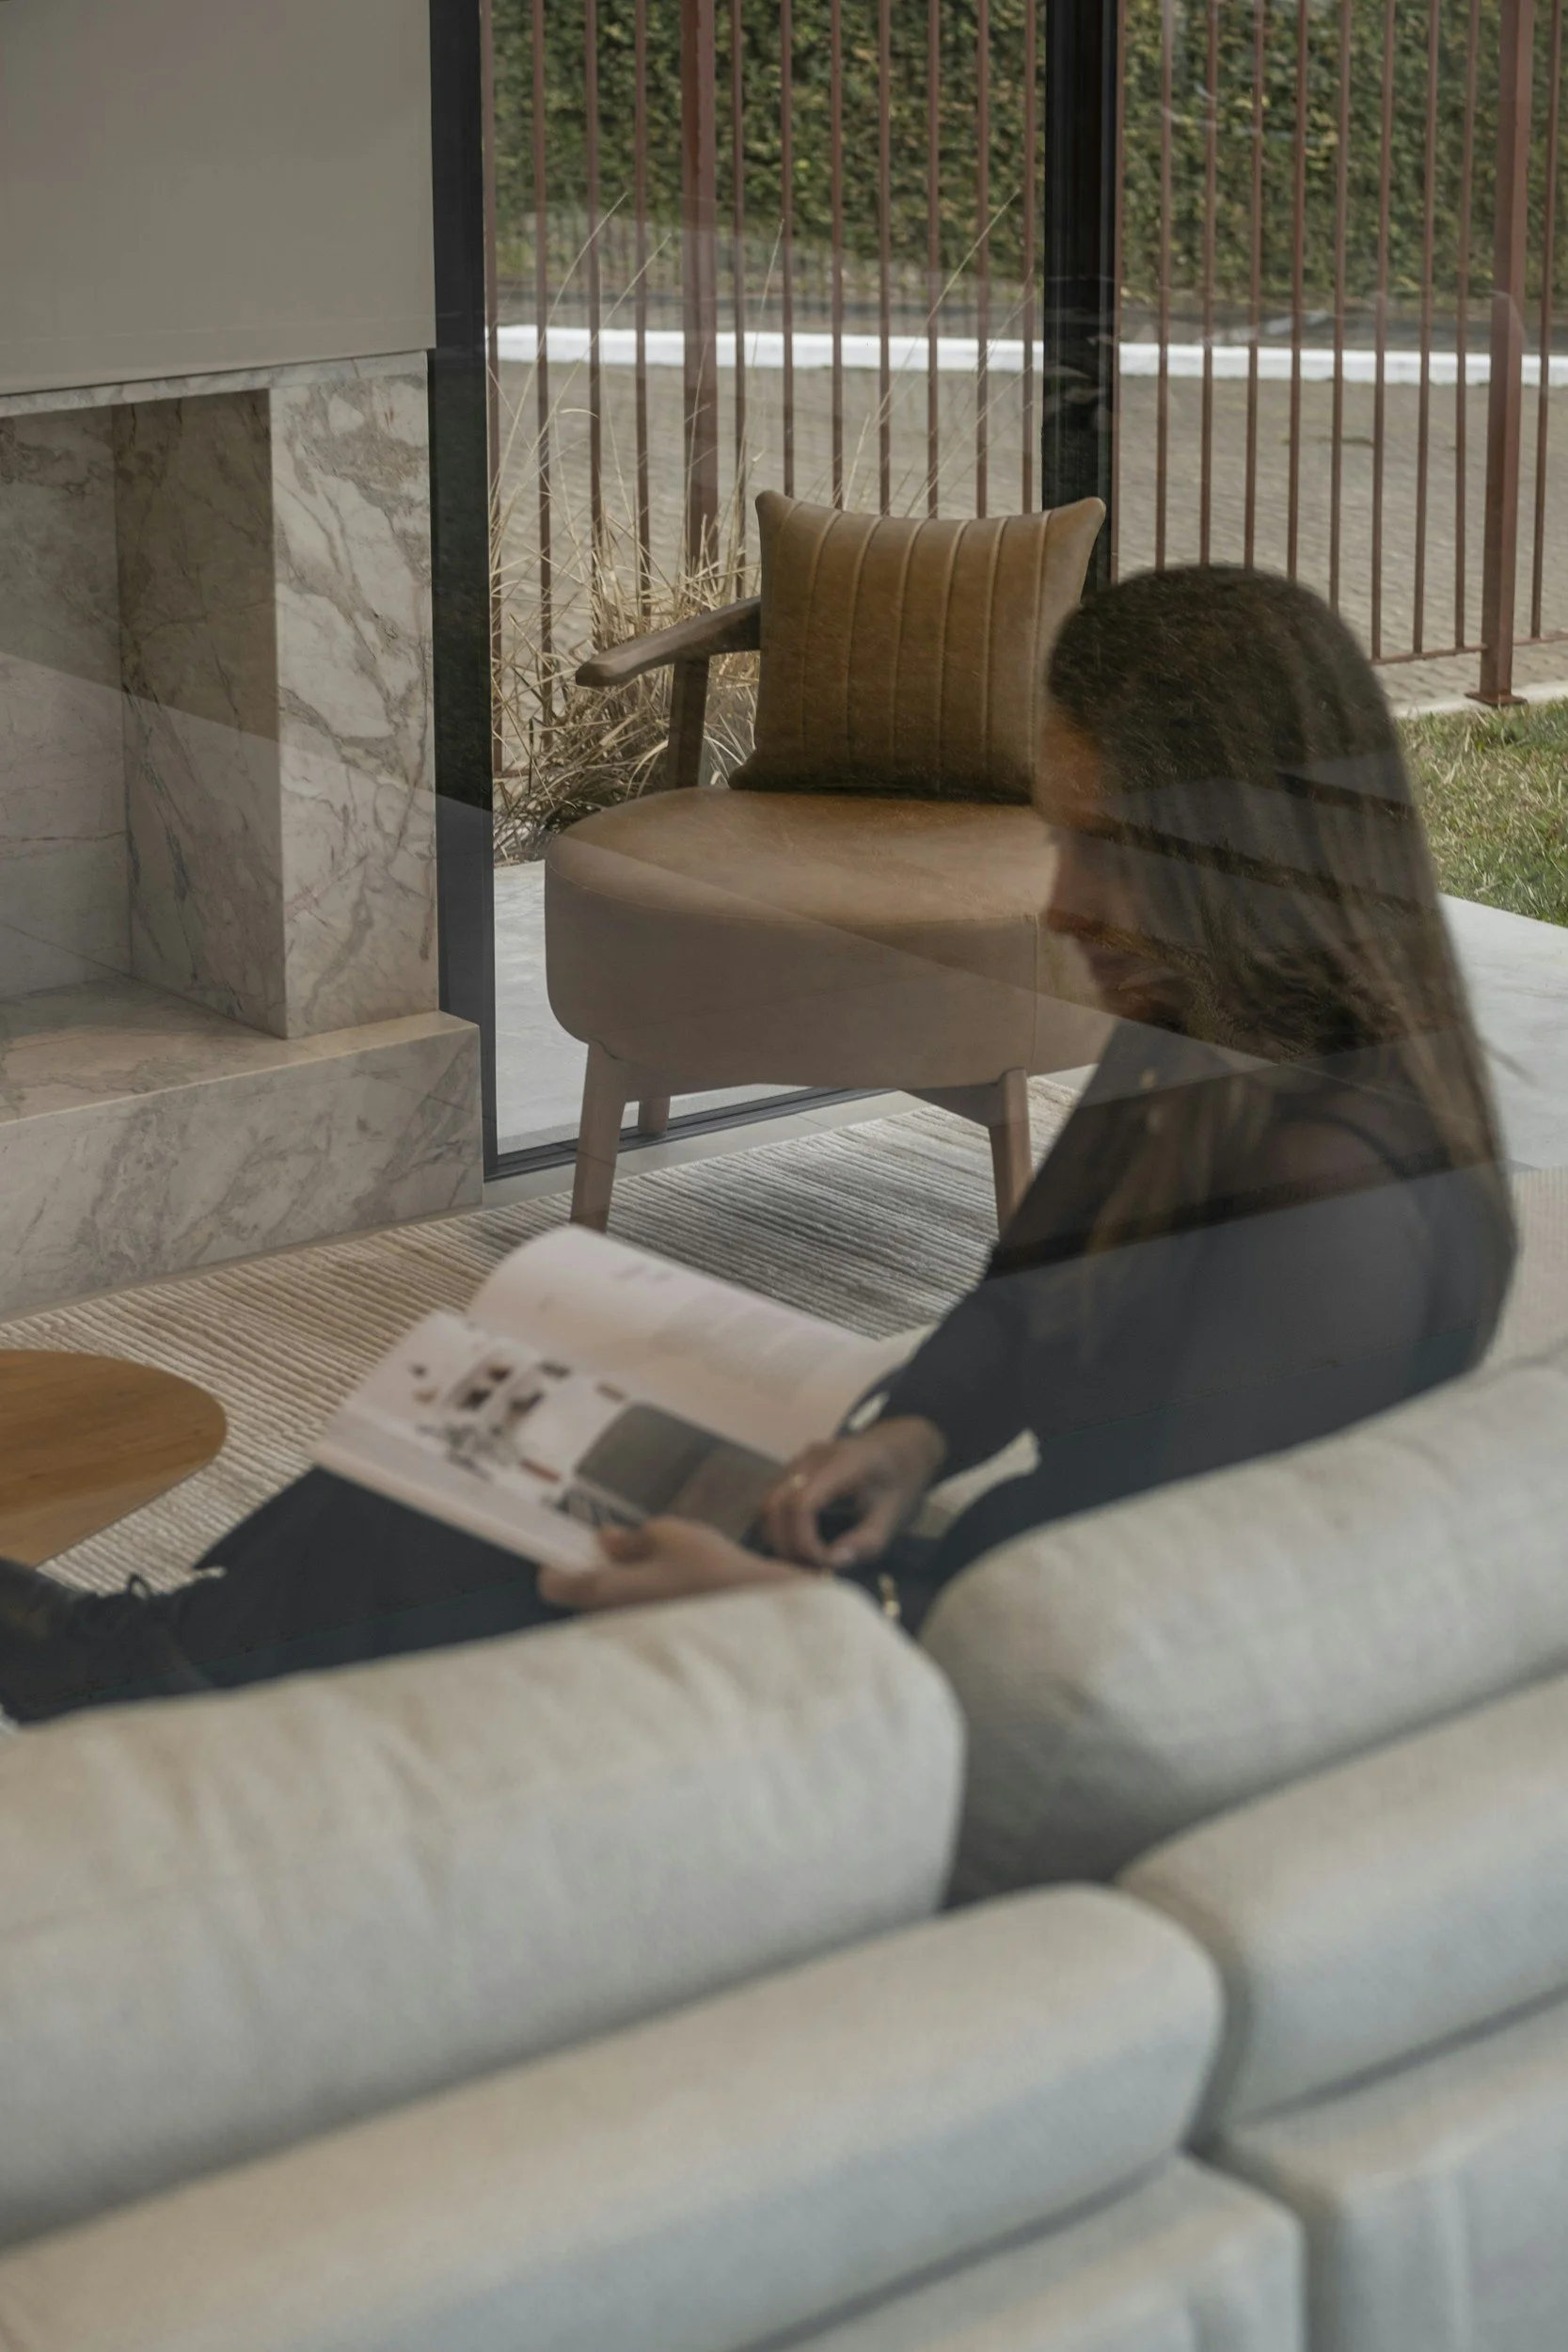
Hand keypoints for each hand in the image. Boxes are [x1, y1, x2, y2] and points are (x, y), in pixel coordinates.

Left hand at [537, 1517, 807, 1613]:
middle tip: (627, 1555)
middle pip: (583, 1599)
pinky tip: (678, 1594)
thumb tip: (605, 1541)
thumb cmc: (710, 1568)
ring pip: (612, 1612)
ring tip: (662, 1573)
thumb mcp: (670, 1535)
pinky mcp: (657, 1649)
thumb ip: (631, 1539)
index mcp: (606, 1589)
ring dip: (624, 1593)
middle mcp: (612, 1621)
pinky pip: (637, 1626)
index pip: (553, 1585)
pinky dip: (646, 1609)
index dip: (557, 1563)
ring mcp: (634, 1639)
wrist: (759, 1611)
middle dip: (598, 1576)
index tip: (572, 1550)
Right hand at [760, 1417, 947, 1570]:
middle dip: (786, 1543)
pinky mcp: (792, 1470)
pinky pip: (773, 1501)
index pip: (801, 1504)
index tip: (824, 1565)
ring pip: (767, 1503)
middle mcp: (812, 1458)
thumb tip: (832, 1563)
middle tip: (810, 1571)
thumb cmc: (902, 1480)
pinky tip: (800, 1546)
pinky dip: (779, 1527)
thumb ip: (867, 1541)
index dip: (803, 1541)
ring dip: (779, 1537)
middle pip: (775, 1504)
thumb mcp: (896, 1515)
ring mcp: (798, 1461)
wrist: (902, 1446)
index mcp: (842, 1464)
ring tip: (805, 1561)